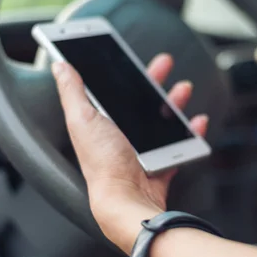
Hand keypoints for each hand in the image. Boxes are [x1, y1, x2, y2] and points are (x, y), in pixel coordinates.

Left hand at [51, 54, 208, 253]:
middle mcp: (119, 137)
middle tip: (164, 63)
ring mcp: (141, 152)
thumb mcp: (83, 120)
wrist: (127, 201)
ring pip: (161, 120)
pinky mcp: (159, 166)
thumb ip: (72, 92)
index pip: (112, 91)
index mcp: (99, 124)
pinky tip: (196, 122)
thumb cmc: (104, 164)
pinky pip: (179, 145)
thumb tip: (59, 66)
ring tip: (184, 89)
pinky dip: (190, 133)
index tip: (129, 55)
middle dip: (153, 79)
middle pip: (139, 102)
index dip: (121, 71)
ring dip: (174, 102)